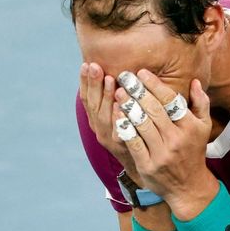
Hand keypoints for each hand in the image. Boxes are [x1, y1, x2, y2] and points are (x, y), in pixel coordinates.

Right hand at [79, 62, 142, 184]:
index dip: (85, 82)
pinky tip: (120, 106)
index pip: (87, 97)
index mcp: (97, 118)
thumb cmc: (135, 134)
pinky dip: (118, 119)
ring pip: (104, 117)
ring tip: (111, 79)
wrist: (144, 166)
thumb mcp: (122, 114)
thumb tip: (116, 70)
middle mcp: (99, 128)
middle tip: (95, 66)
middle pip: (93, 104)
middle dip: (93, 84)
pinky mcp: (123, 148)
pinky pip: (120, 132)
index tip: (86, 64)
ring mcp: (110, 139)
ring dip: (107, 97)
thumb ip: (118, 97)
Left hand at [114, 70, 217, 218]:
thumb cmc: (194, 151)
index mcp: (190, 126)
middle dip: (137, 91)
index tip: (141, 72)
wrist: (189, 186)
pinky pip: (132, 142)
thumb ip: (201, 103)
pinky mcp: (147, 165)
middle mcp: (176, 139)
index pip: (170, 100)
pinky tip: (117, 115)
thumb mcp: (204, 127)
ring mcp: (161, 153)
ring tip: (118, 93)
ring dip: (128, 106)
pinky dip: (124, 127)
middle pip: (153, 110)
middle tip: (125, 77)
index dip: (154, 84)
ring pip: (141, 124)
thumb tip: (195, 81)